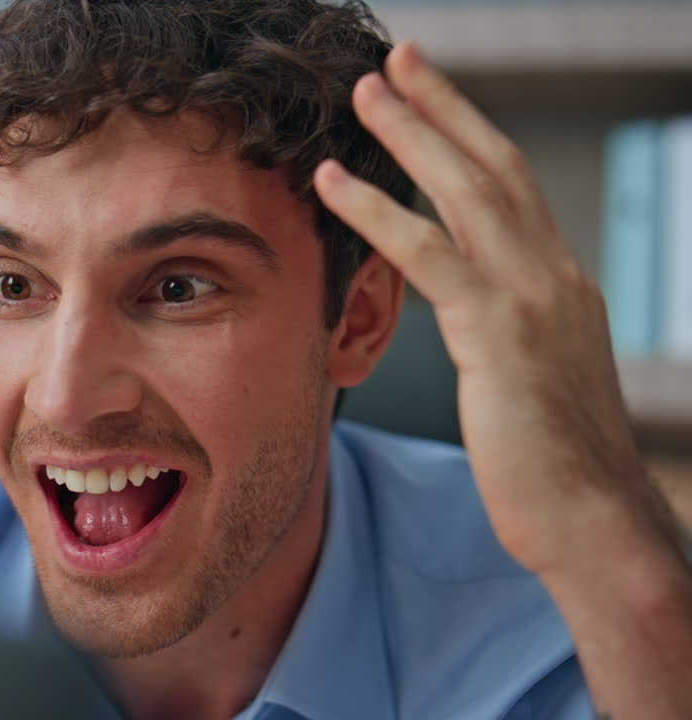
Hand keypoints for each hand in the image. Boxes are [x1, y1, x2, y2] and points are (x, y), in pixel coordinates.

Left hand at [313, 43, 676, 575]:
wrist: (592, 520)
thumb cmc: (552, 466)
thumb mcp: (533, 379)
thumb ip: (505, 335)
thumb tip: (478, 321)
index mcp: (559, 284)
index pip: (512, 189)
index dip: (469, 136)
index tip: (430, 96)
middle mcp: (552, 275)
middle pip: (494, 166)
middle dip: (443, 106)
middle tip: (395, 59)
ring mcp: (532, 298)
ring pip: (467, 191)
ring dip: (411, 133)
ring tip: (363, 91)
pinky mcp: (500, 333)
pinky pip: (429, 254)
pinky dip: (376, 210)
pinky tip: (332, 181)